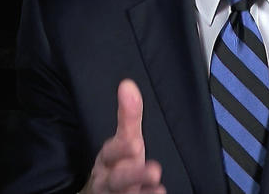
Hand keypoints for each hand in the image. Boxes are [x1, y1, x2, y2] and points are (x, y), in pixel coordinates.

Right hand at [81, 79, 165, 193]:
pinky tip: (160, 192)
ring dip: (142, 189)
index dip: (120, 149)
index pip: (110, 153)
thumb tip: (128, 84)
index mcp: (108, 161)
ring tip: (159, 184)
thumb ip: (128, 116)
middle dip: (133, 174)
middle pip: (117, 180)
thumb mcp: (124, 140)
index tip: (135, 143)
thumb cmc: (117, 164)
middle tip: (153, 169)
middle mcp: (109, 180)